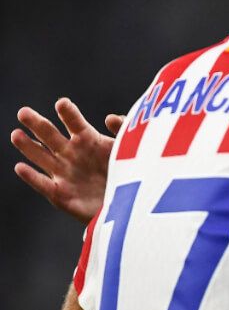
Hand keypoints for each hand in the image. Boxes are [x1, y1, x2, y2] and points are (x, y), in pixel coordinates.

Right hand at [11, 98, 122, 223]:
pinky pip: (43, 184)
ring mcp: (63, 173)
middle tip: (23, 112)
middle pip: (50, 136)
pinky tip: (20, 167)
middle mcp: (71, 154)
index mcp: (87, 140)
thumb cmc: (127, 174)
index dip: (68, 113)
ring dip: (28, 146)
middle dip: (37, 124)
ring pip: (41, 157)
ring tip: (16, 134)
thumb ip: (123, 132)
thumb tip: (110, 117)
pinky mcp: (60, 195)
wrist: (125, 206)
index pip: (74, 122)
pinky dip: (31, 177)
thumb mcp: (130, 151)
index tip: (62, 103)